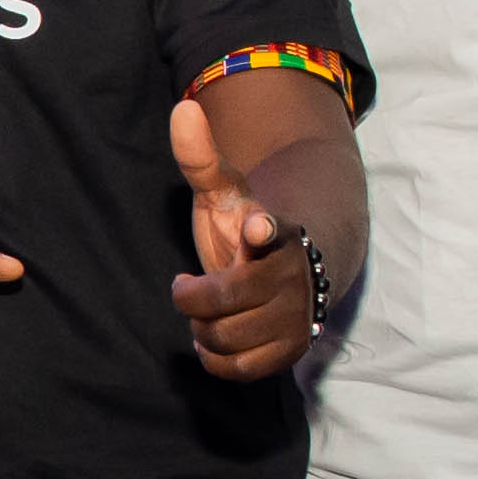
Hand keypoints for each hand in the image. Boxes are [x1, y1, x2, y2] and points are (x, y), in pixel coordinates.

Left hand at [166, 95, 313, 379]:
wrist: (293, 273)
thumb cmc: (245, 229)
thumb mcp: (223, 193)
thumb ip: (200, 158)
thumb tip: (182, 109)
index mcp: (274, 231)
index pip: (272, 230)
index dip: (265, 229)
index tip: (258, 226)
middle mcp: (292, 274)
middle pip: (220, 300)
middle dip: (192, 298)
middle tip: (191, 286)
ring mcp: (296, 315)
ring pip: (225, 337)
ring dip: (203, 328)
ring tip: (208, 312)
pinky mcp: (292, 350)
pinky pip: (239, 369)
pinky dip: (216, 357)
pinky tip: (215, 337)